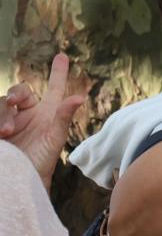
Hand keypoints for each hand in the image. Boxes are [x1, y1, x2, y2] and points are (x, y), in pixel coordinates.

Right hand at [1, 54, 85, 187]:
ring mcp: (9, 120)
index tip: (62, 56)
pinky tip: (1, 135)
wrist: (21, 178)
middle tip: (14, 103)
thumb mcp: (54, 138)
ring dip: (2, 114)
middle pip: (18, 91)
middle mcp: (27, 113)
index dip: (58, 72)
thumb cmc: (42, 161)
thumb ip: (63, 116)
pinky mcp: (0, 129)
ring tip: (5, 133)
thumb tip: (80, 97)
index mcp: (46, 112)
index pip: (54, 87)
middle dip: (15, 95)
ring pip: (2, 104)